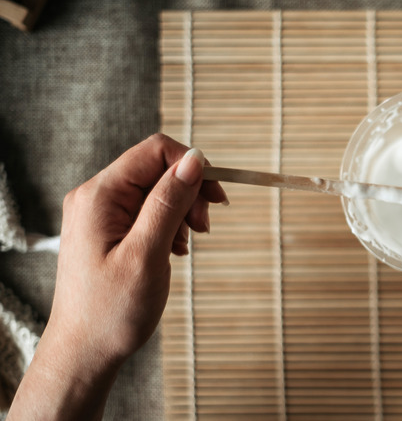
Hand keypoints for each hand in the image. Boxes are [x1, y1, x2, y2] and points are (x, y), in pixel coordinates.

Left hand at [8, 134, 227, 419]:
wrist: (85, 351)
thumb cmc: (111, 311)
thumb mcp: (147, 254)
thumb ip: (168, 203)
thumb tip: (194, 160)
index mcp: (100, 195)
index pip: (155, 151)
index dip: (192, 167)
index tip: (215, 199)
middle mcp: (96, 196)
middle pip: (157, 168)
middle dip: (189, 192)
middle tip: (204, 228)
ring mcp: (101, 212)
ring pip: (157, 189)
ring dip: (181, 210)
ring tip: (184, 245)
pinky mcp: (109, 229)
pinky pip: (148, 209)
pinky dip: (170, 224)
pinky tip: (174, 249)